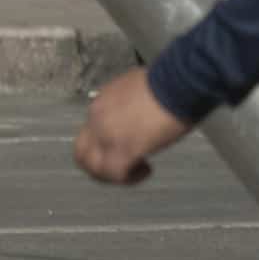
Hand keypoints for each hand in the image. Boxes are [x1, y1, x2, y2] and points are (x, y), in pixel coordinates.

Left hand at [73, 67, 193, 183]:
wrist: (177, 82)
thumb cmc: (168, 81)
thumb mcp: (140, 88)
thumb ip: (133, 102)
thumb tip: (141, 110)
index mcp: (102, 102)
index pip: (93, 129)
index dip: (107, 140)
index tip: (129, 141)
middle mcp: (97, 119)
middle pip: (81, 150)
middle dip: (97, 164)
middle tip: (121, 167)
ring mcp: (107, 135)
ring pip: (91, 165)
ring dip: (109, 174)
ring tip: (133, 172)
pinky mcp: (124, 150)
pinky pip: (115, 174)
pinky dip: (127, 178)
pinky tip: (146, 170)